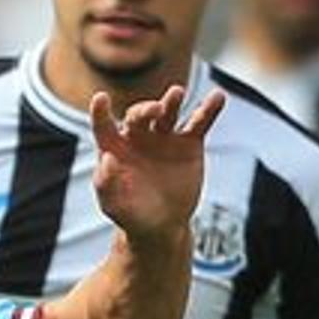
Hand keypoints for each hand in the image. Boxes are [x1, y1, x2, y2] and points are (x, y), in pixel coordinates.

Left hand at [87, 85, 221, 246]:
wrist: (162, 226)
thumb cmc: (131, 214)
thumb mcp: (113, 204)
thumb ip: (106, 182)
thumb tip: (107, 158)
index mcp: (114, 147)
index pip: (103, 125)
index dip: (100, 112)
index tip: (100, 99)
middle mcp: (137, 136)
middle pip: (139, 115)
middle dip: (145, 110)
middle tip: (155, 110)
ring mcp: (164, 136)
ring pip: (168, 113)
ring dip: (172, 101)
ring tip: (177, 93)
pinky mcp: (189, 143)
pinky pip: (199, 122)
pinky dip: (209, 109)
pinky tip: (218, 97)